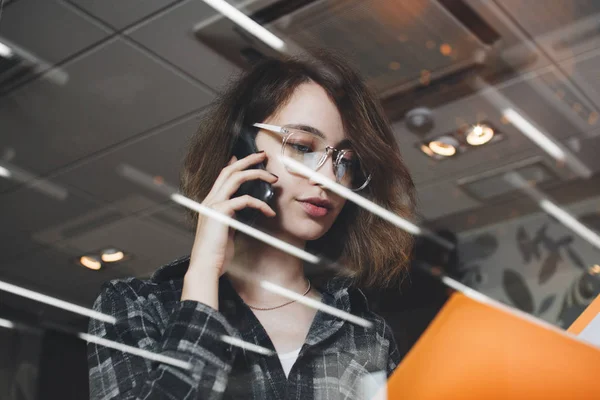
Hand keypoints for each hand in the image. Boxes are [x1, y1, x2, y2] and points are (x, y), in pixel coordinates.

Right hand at [181, 152, 277, 305]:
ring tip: (273, 177)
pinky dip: (260, 204)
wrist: (206, 267)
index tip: (246, 156)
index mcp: (210, 203)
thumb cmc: (216, 254)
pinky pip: (245, 200)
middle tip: (263, 156)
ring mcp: (214, 205)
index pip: (222, 176)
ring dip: (257, 174)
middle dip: (248, 160)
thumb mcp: (226, 231)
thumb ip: (231, 218)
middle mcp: (210, 200)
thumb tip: (240, 211)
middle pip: (229, 170)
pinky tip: (269, 212)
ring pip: (236, 178)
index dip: (234, 164)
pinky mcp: (221, 212)